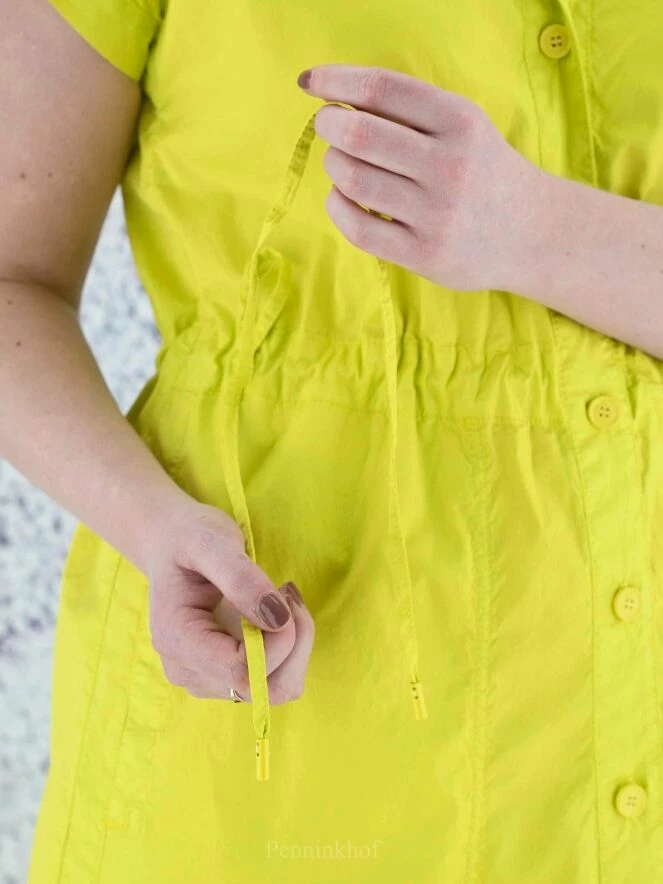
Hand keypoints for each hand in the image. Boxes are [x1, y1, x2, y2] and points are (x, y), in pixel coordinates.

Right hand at [143, 499, 314, 703]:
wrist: (171, 544)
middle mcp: (188, 671)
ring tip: (285, 599)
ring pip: (274, 689)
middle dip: (293, 643)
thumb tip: (278, 620)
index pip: (241, 671)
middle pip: (263, 688)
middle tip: (288, 594)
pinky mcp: (225, 675)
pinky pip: (273, 678)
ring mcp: (207, 678)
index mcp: (177, 641)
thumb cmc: (187, 538)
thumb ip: (242, 579)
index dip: (277, 642)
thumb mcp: (212, 543)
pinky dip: (289, 648)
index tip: (283, 594)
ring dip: (295, 645)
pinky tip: (279, 611)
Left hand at [299, 63, 542, 292]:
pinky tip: (342, 199)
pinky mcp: (424, 254)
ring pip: (353, 180)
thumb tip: (336, 97)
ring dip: (334, 165)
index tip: (310, 83)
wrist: (531, 232)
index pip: (383, 90)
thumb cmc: (482, 171)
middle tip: (328, 127)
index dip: (337, 81)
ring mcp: (437, 214)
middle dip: (329, 126)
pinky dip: (337, 207)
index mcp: (460, 122)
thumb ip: (411, 111)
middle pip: (360, 135)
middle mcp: (450, 166)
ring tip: (341, 164)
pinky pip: (358, 228)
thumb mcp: (463, 126)